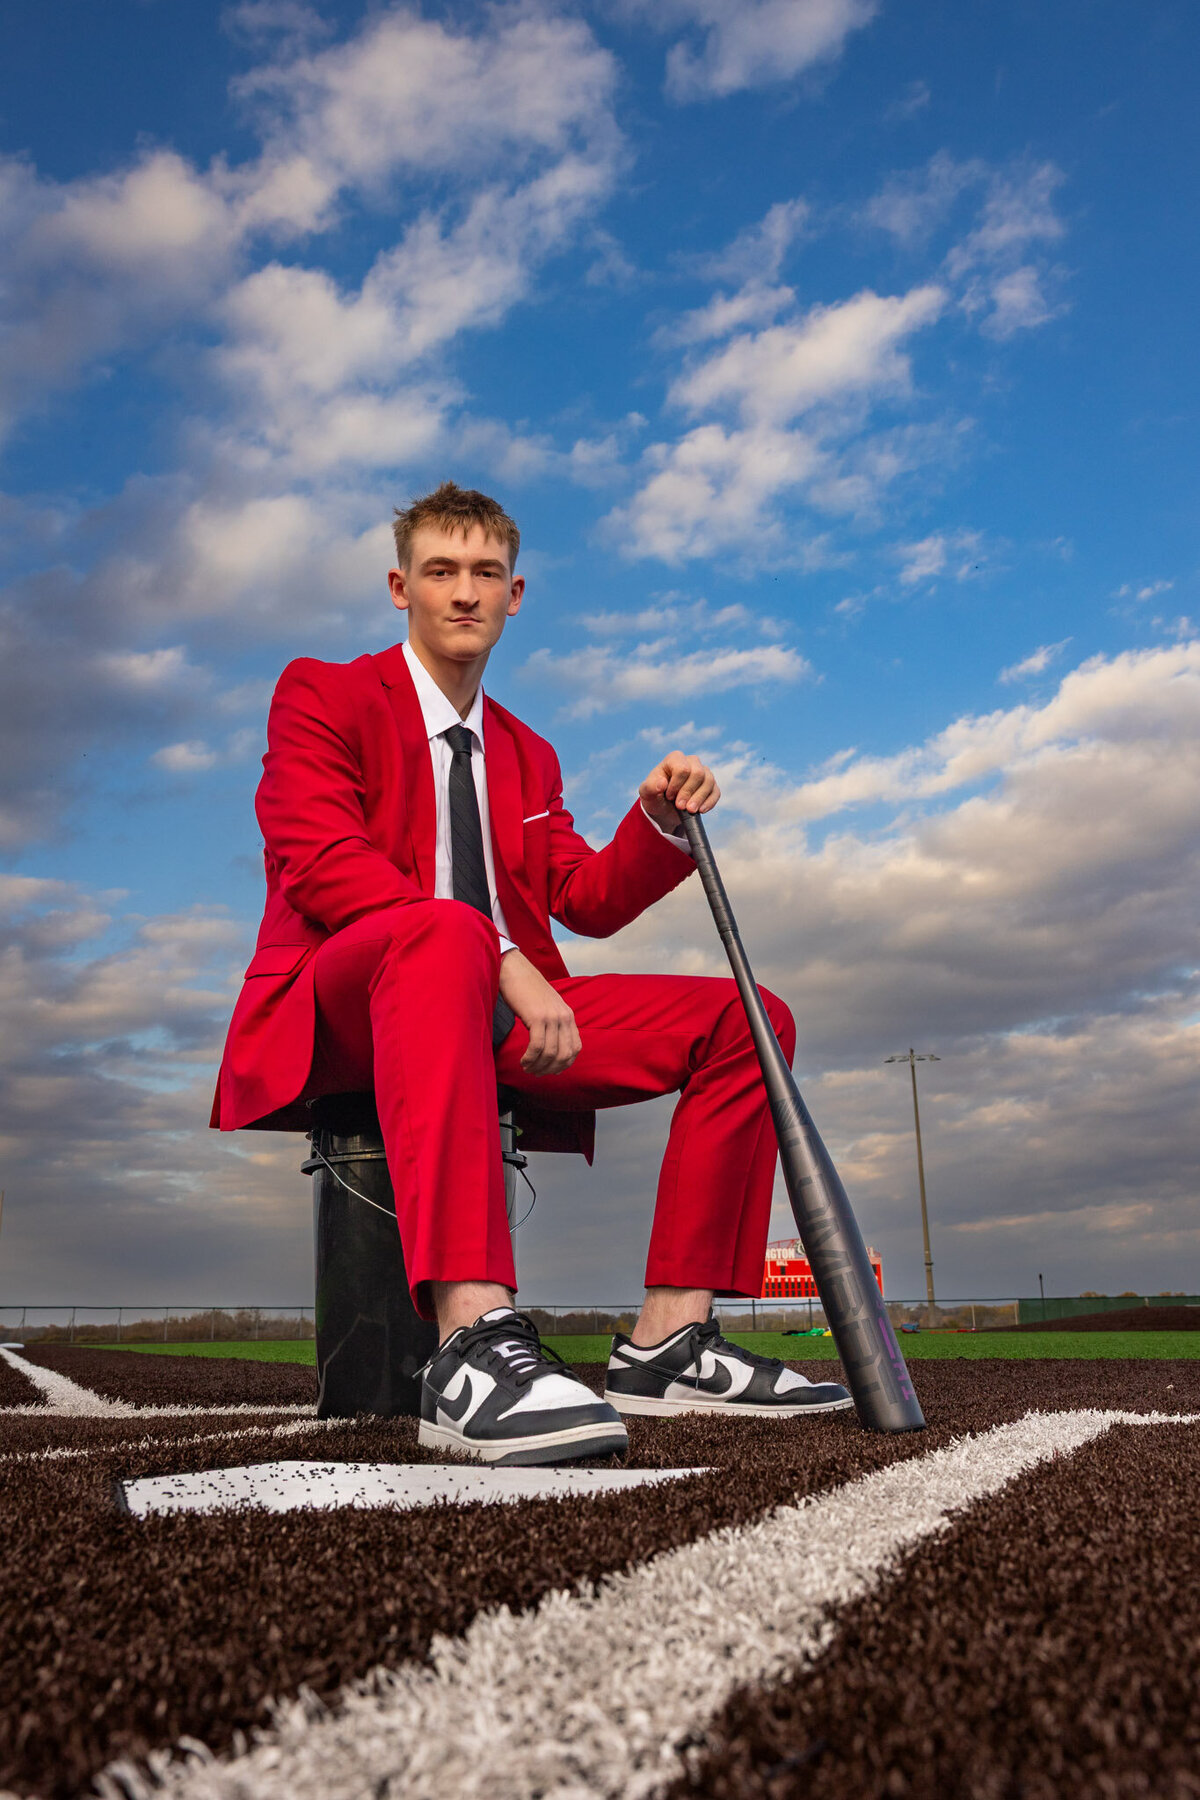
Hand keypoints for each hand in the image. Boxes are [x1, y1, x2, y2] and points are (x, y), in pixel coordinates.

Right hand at [497, 950, 580, 1074]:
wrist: (514, 970)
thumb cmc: (526, 990)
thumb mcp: (547, 1007)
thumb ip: (553, 1024)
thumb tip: (551, 1050)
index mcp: (568, 1015)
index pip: (575, 1048)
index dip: (564, 1064)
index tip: (550, 1070)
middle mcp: (564, 1017)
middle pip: (564, 1055)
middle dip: (550, 1069)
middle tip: (536, 1072)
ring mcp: (552, 1017)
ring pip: (551, 1053)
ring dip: (538, 1066)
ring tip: (527, 1067)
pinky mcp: (537, 1017)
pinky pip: (537, 1046)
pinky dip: (530, 1058)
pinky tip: (523, 1061)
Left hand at [638, 751, 719, 830]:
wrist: (665, 809)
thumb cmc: (655, 796)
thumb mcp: (647, 793)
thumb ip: (650, 787)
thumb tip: (662, 783)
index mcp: (675, 759)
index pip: (682, 768)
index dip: (676, 785)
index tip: (668, 795)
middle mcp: (691, 762)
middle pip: (698, 773)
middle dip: (688, 792)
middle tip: (679, 806)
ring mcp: (703, 773)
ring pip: (709, 781)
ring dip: (699, 799)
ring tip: (689, 810)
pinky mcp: (711, 786)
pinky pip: (716, 792)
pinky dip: (709, 802)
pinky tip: (701, 811)